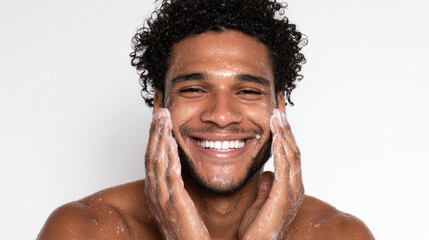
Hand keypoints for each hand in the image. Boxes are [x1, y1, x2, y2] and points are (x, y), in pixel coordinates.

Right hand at [144, 108, 210, 239]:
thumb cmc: (187, 231)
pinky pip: (170, 174)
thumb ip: (176, 188)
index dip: (154, 136)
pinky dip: (170, 155)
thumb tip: (180, 171)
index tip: (159, 118)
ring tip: (163, 116)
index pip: (152, 158)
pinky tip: (172, 140)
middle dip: (155, 130)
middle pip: (151, 154)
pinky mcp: (175, 203)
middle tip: (159, 109)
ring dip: (160, 136)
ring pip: (157, 160)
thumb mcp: (178, 206)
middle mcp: (155, 192)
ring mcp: (163, 198)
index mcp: (156, 192)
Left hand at [238, 108, 303, 239]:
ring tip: (278, 113)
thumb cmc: (257, 228)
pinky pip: (284, 170)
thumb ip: (266, 186)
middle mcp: (294, 185)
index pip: (288, 150)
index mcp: (288, 184)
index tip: (277, 110)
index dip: (283, 130)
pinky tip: (278, 136)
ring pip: (291, 155)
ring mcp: (291, 192)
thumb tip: (267, 172)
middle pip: (293, 147)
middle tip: (279, 103)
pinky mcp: (283, 198)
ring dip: (285, 133)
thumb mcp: (260, 201)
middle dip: (286, 124)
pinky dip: (282, 151)